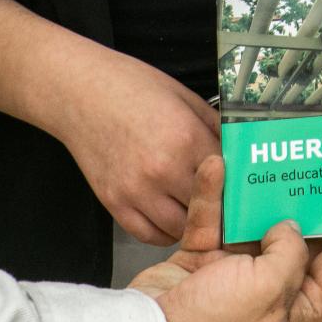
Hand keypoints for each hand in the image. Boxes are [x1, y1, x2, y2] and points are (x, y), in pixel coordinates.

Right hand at [54, 41, 220, 245]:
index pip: (227, 178)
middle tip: (222, 200)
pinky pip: (148, 235)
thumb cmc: (132, 87)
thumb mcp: (183, 96)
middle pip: (207, 208)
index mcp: (186, 138)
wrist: (79, 92)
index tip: (241, 185)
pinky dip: (164, 232)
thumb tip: (237, 149)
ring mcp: (136, 190)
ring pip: (180, 228)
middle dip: (217, 205)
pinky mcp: (114, 203)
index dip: (236, 183)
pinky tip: (170, 217)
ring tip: (195, 208)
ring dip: (191, 222)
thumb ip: (212, 126)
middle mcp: (162, 169)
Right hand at [135, 158, 321, 321]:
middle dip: (301, 204)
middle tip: (318, 168)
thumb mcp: (267, 289)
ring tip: (264, 159)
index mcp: (292, 310)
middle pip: (292, 241)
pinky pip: (209, 222)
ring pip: (248, 224)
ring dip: (252, 192)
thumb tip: (290, 228)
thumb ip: (288, 253)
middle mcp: (264, 293)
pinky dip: (212, 196)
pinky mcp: (197, 264)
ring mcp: (229, 278)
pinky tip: (216, 170)